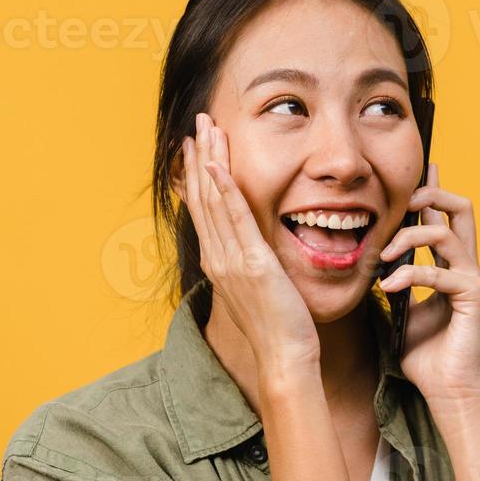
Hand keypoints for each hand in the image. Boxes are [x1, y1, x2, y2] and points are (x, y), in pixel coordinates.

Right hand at [177, 112, 320, 374]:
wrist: (284, 357)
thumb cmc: (280, 328)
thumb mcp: (262, 288)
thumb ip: (254, 263)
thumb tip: (257, 248)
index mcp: (220, 262)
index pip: (204, 209)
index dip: (198, 175)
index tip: (195, 146)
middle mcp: (218, 257)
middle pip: (203, 197)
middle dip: (199, 157)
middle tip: (196, 123)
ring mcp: (231, 260)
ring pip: (214, 200)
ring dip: (209, 160)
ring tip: (205, 129)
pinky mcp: (252, 263)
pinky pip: (235, 219)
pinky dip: (224, 189)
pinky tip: (217, 164)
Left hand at [376, 164, 479, 403]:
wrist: (447, 390)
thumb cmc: (426, 357)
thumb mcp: (402, 312)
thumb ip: (396, 284)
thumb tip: (376, 264)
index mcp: (451, 267)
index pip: (444, 217)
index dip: (433, 190)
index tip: (422, 166)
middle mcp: (467, 267)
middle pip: (461, 208)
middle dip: (432, 194)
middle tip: (404, 201)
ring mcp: (474, 279)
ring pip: (447, 233)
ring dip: (410, 237)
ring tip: (384, 256)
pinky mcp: (475, 297)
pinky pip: (441, 273)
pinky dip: (411, 275)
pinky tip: (389, 287)